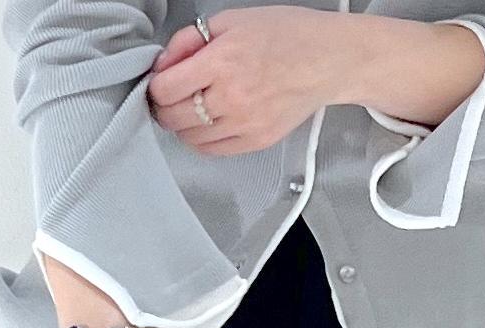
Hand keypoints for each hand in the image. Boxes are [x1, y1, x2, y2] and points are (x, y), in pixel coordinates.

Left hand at [147, 8, 484, 153]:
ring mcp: (245, 124)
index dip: (156, 86)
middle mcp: (233, 98)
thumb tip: (164, 65)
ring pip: (190, 138)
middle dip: (165, 107)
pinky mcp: (256, 142)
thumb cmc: (286, 35)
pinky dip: (202, 140)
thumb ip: (190, 41)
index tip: (160, 82)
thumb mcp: (231, 20)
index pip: (166, 89)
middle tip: (170, 97)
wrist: (329, 60)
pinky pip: (213, 150)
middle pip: (174, 118)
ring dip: (183, 125)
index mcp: (224, 61)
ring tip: (193, 107)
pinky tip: (209, 122)